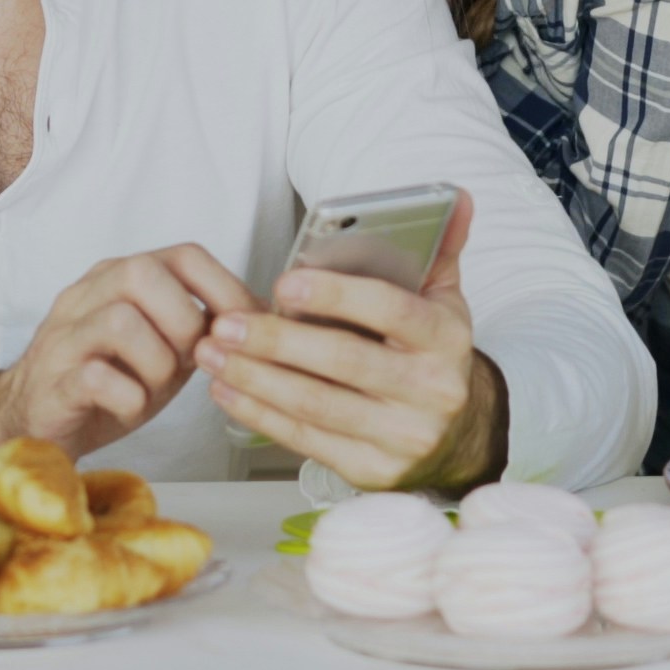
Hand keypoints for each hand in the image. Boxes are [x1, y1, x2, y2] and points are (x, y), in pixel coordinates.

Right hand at [0, 245, 257, 467]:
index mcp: (121, 279)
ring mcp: (64, 336)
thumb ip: (197, 331)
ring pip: (120, 321)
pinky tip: (130, 407)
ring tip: (155, 387)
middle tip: (188, 361)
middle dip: (183, 321)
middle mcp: (88, 295)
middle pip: (143, 272)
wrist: (31, 422)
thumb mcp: (160, 350)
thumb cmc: (105, 383)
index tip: (249, 327)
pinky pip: (94, 376)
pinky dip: (127, 397)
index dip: (226, 288)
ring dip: (157, 363)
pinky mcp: (52, 381)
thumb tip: (258, 325)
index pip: (183, 255)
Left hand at [199, 192, 506, 490]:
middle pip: (344, 362)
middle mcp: (430, 391)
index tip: (283, 286)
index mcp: (445, 340)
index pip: (392, 311)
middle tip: (224, 324)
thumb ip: (439, 249)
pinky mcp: (371, 471)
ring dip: (255, 379)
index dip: (336, 297)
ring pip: (317, 406)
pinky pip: (306, 441)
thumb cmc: (431, 355)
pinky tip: (228, 390)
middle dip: (276, 343)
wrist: (456, 436)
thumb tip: (458, 197)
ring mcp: (401, 437)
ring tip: (211, 354)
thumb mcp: (444, 302)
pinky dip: (260, 415)